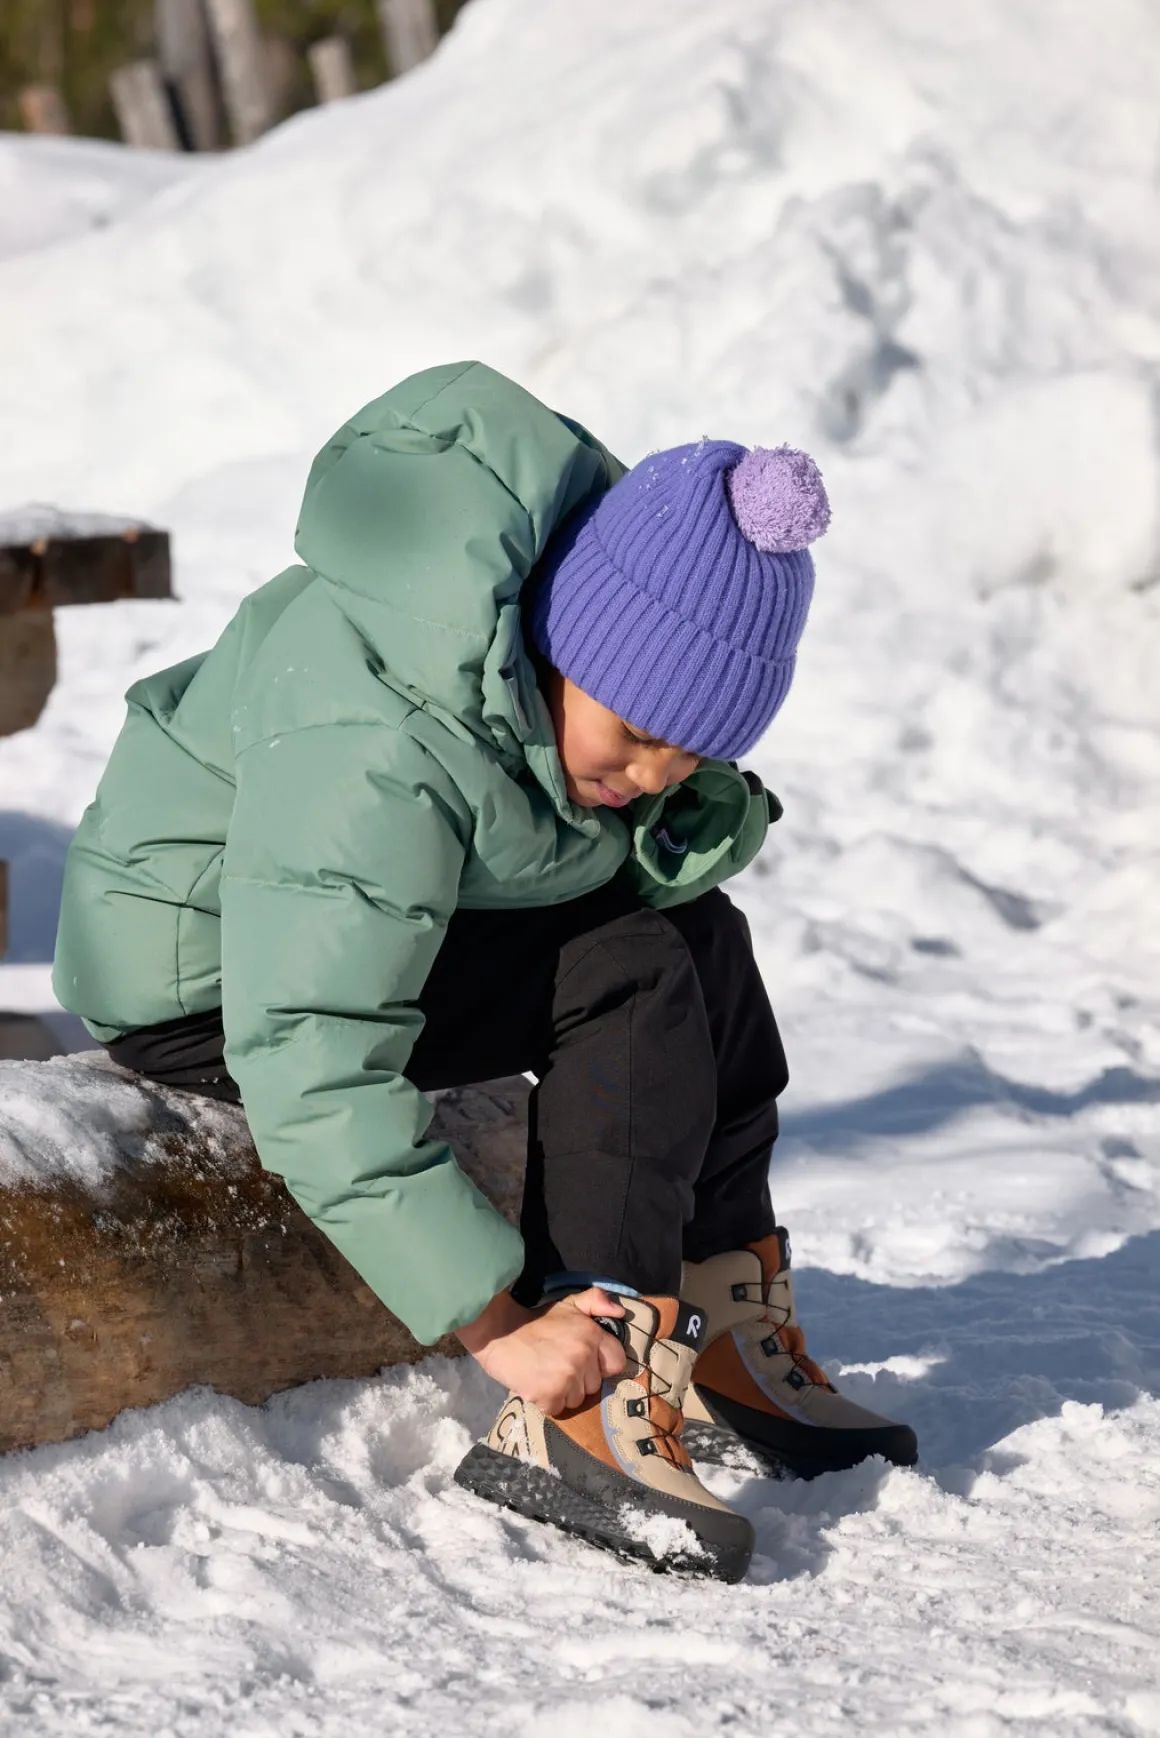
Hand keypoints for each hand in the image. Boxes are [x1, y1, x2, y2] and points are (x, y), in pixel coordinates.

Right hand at [456, 1286, 626, 1415]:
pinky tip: (537, 1384)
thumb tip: (621, 1313)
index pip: (616, 1362)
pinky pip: (558, 1408)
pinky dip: (547, 1401)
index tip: (586, 1360)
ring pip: (577, 1399)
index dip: (602, 1363)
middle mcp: (583, 1358)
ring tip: (547, 1374)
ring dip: (564, 1392)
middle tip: (559, 1364)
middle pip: (595, 1384)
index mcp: (592, 1335)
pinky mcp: (549, 1397)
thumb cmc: (537, 1320)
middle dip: (581, 1378)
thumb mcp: (569, 1303)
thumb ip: (597, 1300)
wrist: (499, 1333)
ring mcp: (566, 1379)